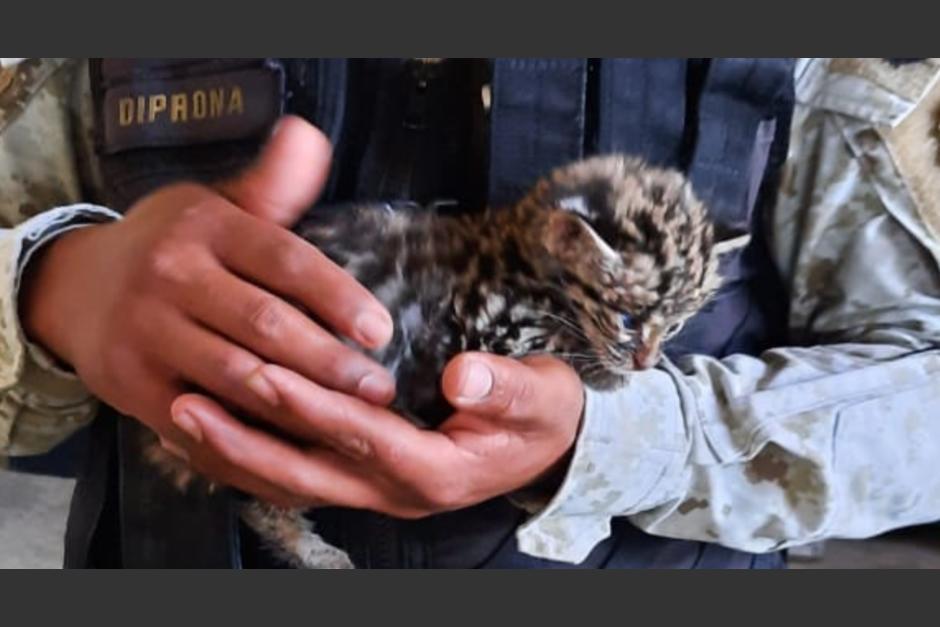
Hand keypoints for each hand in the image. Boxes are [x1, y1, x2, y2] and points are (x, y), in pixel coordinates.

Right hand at [20, 116, 395, 505]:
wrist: (78, 287)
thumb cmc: (174, 246)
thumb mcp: (217, 205)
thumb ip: (272, 186)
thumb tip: (311, 136)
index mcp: (205, 227)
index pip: (284, 260)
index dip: (337, 297)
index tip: (380, 330)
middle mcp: (172, 276)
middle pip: (265, 325)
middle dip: (330, 362)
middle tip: (380, 388)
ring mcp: (148, 333)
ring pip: (236, 376)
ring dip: (300, 404)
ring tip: (352, 421)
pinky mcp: (134, 385)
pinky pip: (203, 418)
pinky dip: (250, 435)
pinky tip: (295, 444)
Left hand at [169, 353, 584, 515]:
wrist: (544, 446)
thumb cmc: (541, 415)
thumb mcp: (542, 398)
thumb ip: (507, 387)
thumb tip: (464, 374)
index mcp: (436, 469)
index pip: (362, 434)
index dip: (311, 405)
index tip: (261, 370)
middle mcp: (395, 490)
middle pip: (305, 472)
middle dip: (244, 439)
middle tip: (187, 403)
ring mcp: (375, 490)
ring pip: (290, 480)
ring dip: (235, 452)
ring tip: (180, 416)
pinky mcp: (363, 479)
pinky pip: (295, 474)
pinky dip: (251, 457)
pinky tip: (214, 431)